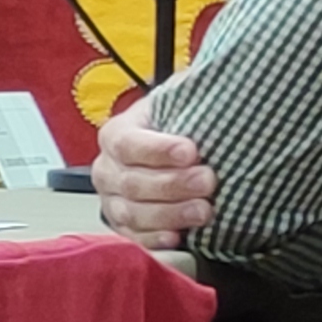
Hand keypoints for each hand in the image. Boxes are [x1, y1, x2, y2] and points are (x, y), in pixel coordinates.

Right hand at [92, 98, 217, 243]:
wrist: (167, 158)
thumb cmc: (175, 132)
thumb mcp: (179, 104)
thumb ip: (188, 93)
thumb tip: (213, 80)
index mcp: (115, 135)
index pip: (128, 143)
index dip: (159, 149)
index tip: (191, 151)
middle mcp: (107, 170)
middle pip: (132, 182)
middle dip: (173, 184)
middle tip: (207, 181)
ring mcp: (113, 202)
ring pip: (133, 213)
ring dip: (170, 214)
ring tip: (203, 211)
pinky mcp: (125, 228)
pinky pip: (135, 239)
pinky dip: (156, 241)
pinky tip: (177, 238)